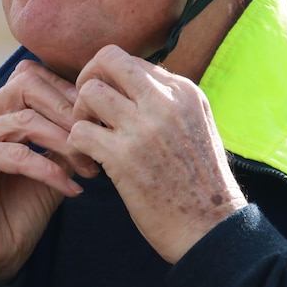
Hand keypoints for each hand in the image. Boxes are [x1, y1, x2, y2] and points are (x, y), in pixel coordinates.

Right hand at [0, 60, 99, 282]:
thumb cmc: (22, 208)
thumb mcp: (54, 164)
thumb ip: (66, 136)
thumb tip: (98, 115)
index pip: (31, 75)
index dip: (65, 89)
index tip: (95, 115)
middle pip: (26, 85)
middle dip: (67, 110)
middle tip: (95, 137)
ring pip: (26, 121)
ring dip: (64, 142)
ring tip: (88, 166)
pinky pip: (17, 155)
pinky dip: (49, 170)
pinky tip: (71, 188)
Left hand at [68, 45, 246, 262]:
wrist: (211, 227)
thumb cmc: (201, 182)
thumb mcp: (198, 125)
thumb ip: (169, 102)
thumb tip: (134, 84)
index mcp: (184, 91)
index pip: (132, 62)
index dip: (112, 80)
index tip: (110, 106)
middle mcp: (164, 101)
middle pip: (108, 59)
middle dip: (88, 77)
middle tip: (88, 107)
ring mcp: (143, 127)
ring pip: (88, 92)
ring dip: (79, 114)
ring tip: (89, 137)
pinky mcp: (123, 157)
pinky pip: (79, 131)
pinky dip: (76, 146)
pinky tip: (89, 163)